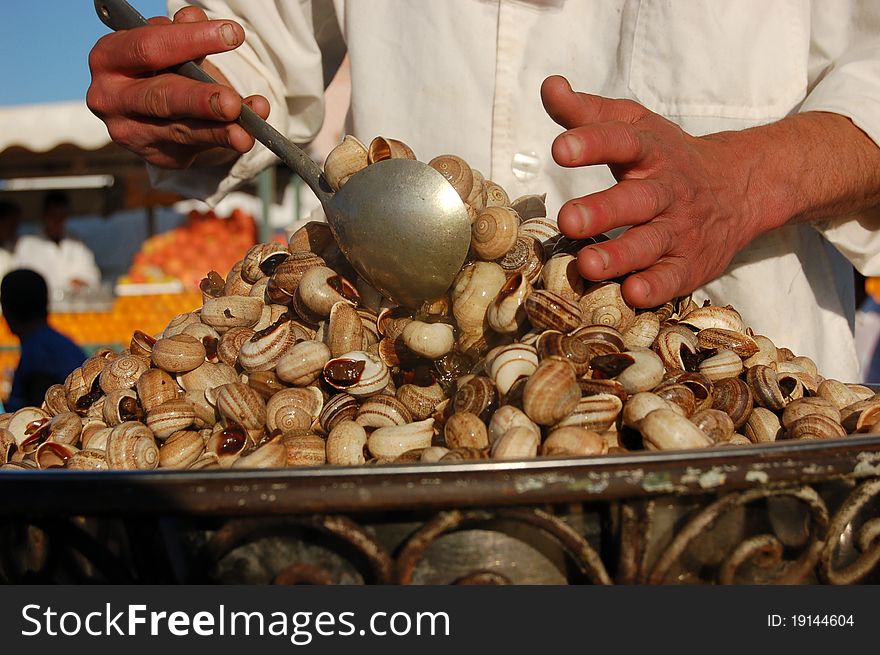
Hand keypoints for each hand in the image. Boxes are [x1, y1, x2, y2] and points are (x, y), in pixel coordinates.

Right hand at [87, 6, 269, 168]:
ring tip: (244, 131)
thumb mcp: (169, 45)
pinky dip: (223, 140)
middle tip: (230, 102)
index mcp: (108, 58)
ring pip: (181, 130)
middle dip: (199, 100)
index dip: (190, 40)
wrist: (150, 107)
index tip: (232, 34)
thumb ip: (183, 33)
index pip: (149, 48)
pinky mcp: (157, 155)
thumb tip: (194, 17)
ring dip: (218, 130)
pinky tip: (244, 136)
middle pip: (160, 98)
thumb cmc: (159, 65)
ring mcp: (131, 133)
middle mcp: (111, 99)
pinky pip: (195, 148)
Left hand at [540, 75, 767, 307]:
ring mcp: (681, 229)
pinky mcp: (691, 264)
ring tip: (587, 264)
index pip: (623, 142)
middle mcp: (668, 191)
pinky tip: (632, 293)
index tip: (561, 149)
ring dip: (621, 255)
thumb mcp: (635, 127)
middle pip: (636, 200)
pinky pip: (674, 279)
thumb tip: (550, 86)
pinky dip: (656, 288)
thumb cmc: (668, 157)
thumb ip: (588, 112)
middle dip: (602, 211)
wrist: (741, 188)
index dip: (593, 143)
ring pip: (651, 243)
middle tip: (568, 220)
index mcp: (651, 152)